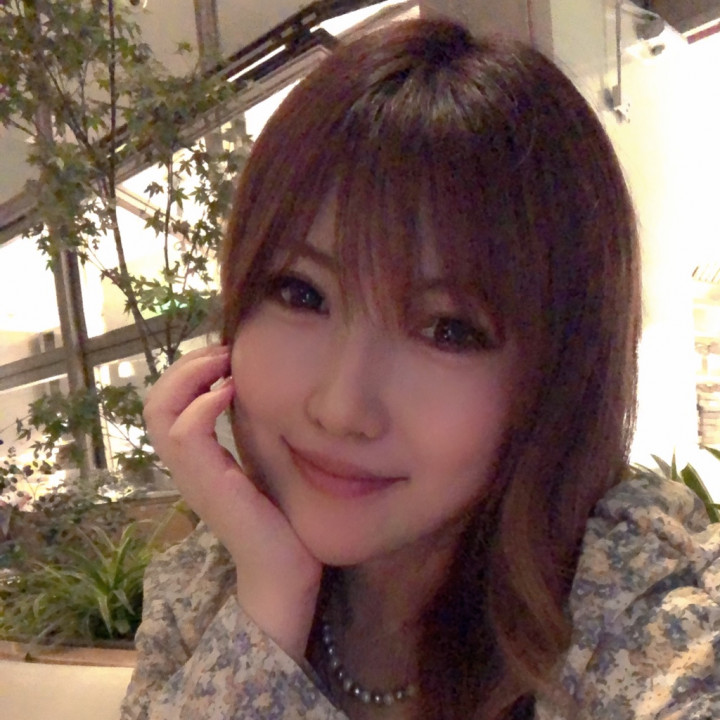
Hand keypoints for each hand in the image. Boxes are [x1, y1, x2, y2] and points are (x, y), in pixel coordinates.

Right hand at [143, 345, 322, 660]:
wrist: (284, 571)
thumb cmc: (281, 519)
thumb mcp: (263, 463)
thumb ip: (251, 434)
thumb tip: (261, 393)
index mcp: (198, 458)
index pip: (167, 404)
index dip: (188, 371)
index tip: (226, 354)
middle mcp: (187, 465)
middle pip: (155, 402)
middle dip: (185, 365)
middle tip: (223, 352)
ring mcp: (193, 475)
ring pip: (160, 411)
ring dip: (190, 375)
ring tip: (225, 364)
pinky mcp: (210, 485)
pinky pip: (185, 433)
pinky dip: (203, 404)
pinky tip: (231, 393)